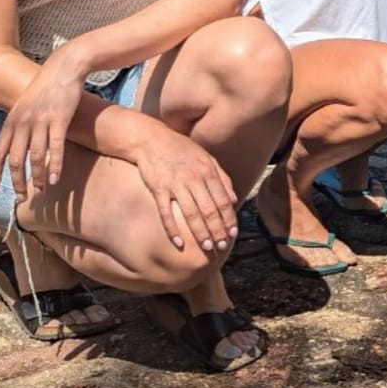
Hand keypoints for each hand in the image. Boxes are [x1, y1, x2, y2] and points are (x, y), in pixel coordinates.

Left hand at [0, 55, 85, 197]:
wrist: (63, 68)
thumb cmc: (46, 89)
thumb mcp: (25, 106)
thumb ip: (19, 125)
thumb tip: (15, 146)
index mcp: (12, 121)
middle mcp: (22, 123)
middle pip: (15, 160)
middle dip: (16, 182)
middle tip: (21, 198)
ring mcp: (40, 121)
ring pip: (35, 157)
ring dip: (36, 177)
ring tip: (41, 191)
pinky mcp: (59, 119)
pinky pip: (55, 148)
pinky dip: (54, 165)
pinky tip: (55, 179)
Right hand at [135, 125, 238, 251]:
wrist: (152, 140)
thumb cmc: (181, 150)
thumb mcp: (206, 158)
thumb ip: (222, 177)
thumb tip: (234, 199)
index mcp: (208, 171)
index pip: (222, 200)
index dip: (229, 218)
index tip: (232, 234)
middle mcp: (194, 178)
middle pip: (209, 209)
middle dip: (217, 230)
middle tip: (221, 247)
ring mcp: (176, 184)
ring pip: (191, 214)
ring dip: (200, 232)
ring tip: (207, 247)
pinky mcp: (159, 188)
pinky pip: (166, 212)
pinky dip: (172, 228)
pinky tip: (179, 242)